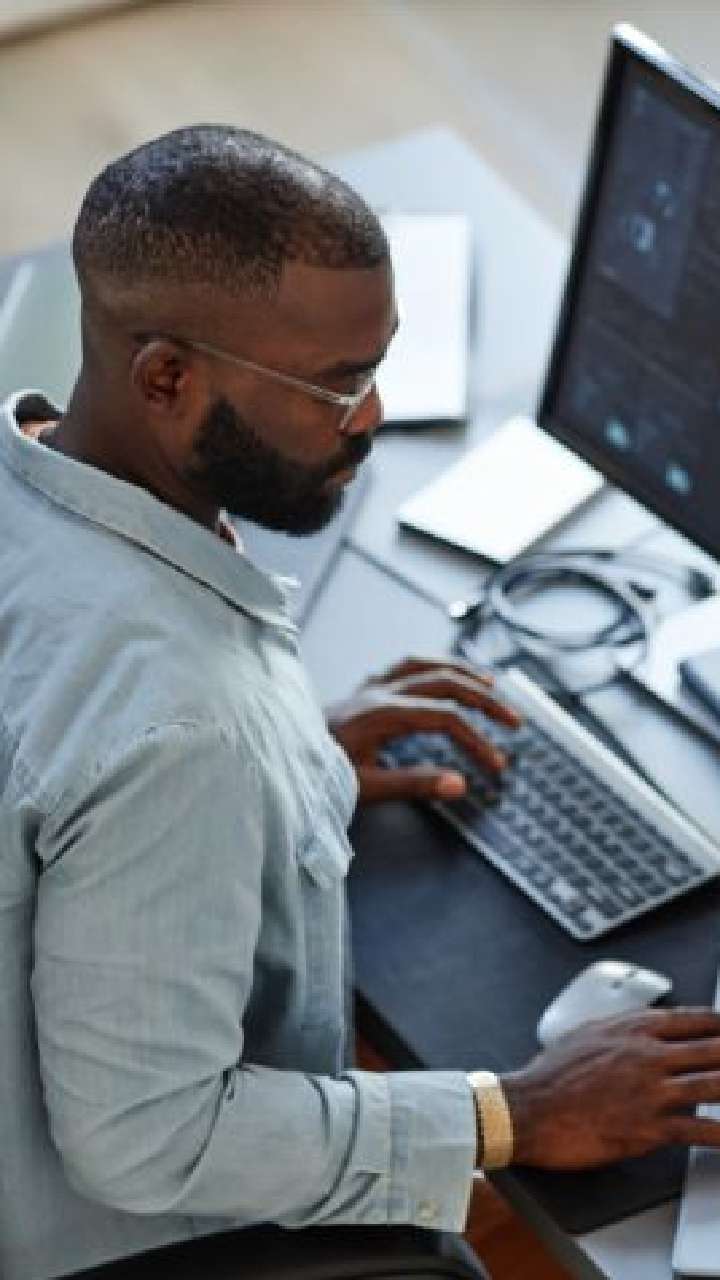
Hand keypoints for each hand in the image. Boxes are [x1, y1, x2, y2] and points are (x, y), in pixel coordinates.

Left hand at [326, 656, 521, 803]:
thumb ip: (413, 785)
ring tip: (490, 683)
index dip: (476, 740)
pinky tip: (443, 673)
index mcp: (380, 714)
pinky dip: (432, 666)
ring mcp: (368, 687)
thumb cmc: (314, 775)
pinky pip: (404, 666)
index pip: (445, 719)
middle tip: (512, 720)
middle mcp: (377, 692)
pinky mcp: (362, 691)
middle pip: (445, 683)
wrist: (277, 758)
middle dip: (484, 700)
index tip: (494, 765)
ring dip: (462, 672)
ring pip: (425, 665)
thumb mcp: (364, 788)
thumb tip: (459, 784)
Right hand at [499, 1008, 719, 1168]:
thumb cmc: (550, 1075)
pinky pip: (698, 1130)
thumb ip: (619, 1028)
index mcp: (634, 1029)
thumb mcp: (586, 1033)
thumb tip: (636, 1025)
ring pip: (713, 1085)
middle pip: (712, 1049)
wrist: (528, 1108)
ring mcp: (651, 1091)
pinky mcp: (649, 1127)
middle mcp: (648, 1055)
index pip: (694, 1019)